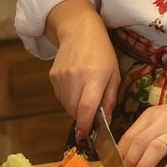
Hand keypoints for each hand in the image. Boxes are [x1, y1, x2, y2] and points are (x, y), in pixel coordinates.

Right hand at [46, 4, 119, 139]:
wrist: (79, 31)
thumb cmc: (102, 52)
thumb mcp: (113, 74)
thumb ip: (109, 99)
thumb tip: (105, 122)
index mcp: (94, 77)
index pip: (86, 108)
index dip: (86, 125)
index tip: (86, 136)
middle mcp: (75, 78)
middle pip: (74, 111)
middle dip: (82, 117)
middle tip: (91, 112)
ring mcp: (61, 77)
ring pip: (66, 105)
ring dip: (75, 107)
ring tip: (84, 93)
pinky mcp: (52, 76)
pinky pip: (60, 97)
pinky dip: (68, 98)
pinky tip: (75, 85)